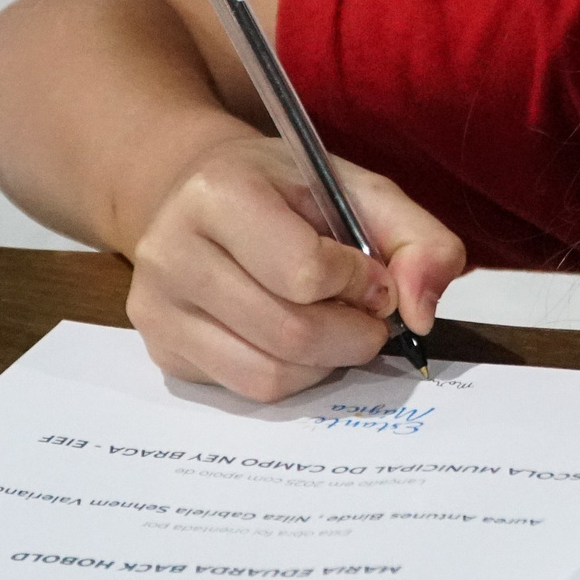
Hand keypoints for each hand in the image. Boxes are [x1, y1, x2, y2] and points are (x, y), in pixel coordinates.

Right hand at [125, 138, 465, 401]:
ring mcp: (157, 305)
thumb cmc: (287, 191)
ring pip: (268, 375)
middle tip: (369, 317)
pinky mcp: (161, 348)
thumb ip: (417, 240)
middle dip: (354, 335)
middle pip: (290, 333)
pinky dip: (292, 376)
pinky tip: (294, 339)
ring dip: (326, 363)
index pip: (305, 272)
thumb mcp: (360, 190)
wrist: (201, 191)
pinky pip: (246, 390)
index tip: (373, 275)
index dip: (360, 283)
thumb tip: (422, 314)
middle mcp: (172, 250)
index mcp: (219, 192)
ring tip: (334, 327)